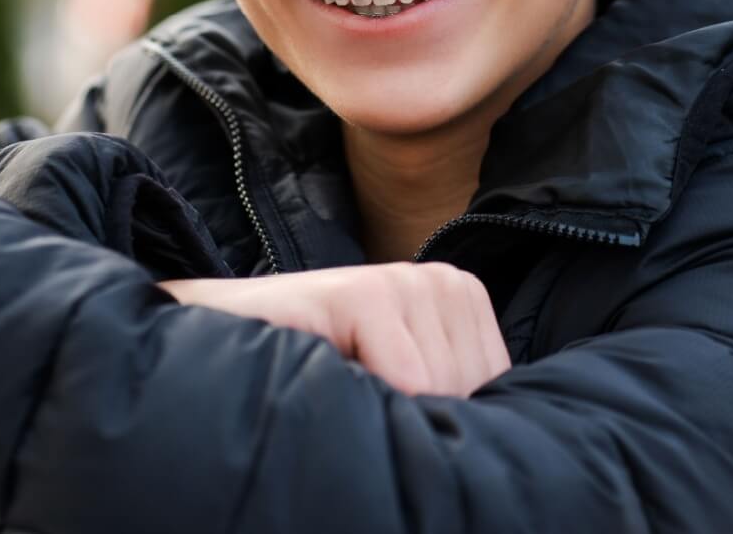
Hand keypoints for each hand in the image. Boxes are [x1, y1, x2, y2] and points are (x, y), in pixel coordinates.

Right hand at [161, 263, 509, 396]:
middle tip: (360, 393)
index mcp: (463, 299)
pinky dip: (370, 402)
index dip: (448, 421)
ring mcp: (404, 280)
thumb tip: (510, 451)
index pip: (501, 392)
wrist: (221, 341)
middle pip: (475, 394)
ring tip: (341, 381)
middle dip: (419, 417)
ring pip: (444, 394)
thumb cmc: (318, 373)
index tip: (391, 402)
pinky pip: (409, 382)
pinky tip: (330, 374)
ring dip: (386, 409)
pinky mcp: (363, 292)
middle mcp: (443, 280)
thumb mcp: (404, 385)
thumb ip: (456, 396)